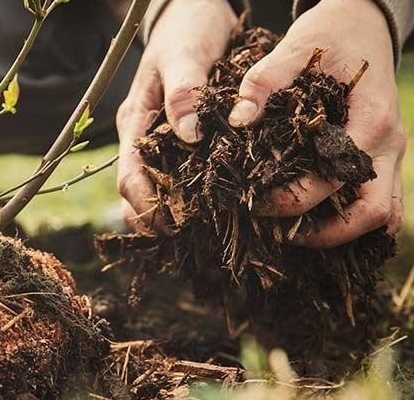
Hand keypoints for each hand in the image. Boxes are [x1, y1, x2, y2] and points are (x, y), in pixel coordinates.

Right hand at [117, 0, 236, 231]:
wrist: (194, 10)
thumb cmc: (187, 29)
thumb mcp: (184, 54)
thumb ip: (184, 91)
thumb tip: (188, 134)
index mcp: (135, 121)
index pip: (129, 176)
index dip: (145, 206)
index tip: (171, 226)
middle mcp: (144, 137)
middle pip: (139, 192)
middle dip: (158, 219)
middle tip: (191, 240)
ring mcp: (161, 139)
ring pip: (159, 188)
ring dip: (175, 212)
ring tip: (205, 233)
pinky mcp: (182, 138)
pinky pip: (182, 174)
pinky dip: (193, 194)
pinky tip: (217, 207)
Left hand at [229, 0, 405, 246]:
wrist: (364, 23)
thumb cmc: (330, 36)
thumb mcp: (294, 49)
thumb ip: (264, 82)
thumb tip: (238, 120)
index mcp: (370, 120)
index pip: (336, 179)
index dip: (295, 200)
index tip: (256, 203)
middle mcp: (387, 145)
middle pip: (373, 213)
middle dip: (325, 233)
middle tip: (277, 233)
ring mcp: (389, 155)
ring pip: (381, 215)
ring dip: (342, 232)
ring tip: (292, 234)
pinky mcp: (381, 158)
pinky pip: (378, 203)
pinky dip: (350, 220)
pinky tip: (311, 221)